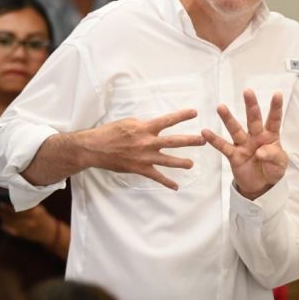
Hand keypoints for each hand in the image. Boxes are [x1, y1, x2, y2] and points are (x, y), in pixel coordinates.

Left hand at [0, 203, 57, 245]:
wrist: (50, 232)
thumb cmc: (44, 218)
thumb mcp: (39, 209)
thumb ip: (28, 205)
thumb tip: (15, 198)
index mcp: (33, 213)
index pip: (18, 208)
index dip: (8, 205)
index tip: (0, 201)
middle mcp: (28, 221)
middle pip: (12, 214)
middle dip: (2, 210)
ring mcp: (24, 228)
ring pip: (10, 222)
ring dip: (1, 216)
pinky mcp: (22, 234)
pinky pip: (11, 230)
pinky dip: (5, 226)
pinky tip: (1, 223)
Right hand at [79, 109, 204, 190]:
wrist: (94, 148)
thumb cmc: (110, 133)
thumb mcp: (128, 123)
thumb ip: (144, 125)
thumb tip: (155, 126)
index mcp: (145, 128)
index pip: (168, 120)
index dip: (182, 116)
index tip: (195, 112)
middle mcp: (147, 142)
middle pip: (174, 141)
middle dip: (190, 140)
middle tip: (203, 140)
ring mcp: (144, 157)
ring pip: (168, 161)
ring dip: (182, 163)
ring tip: (192, 164)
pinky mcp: (140, 169)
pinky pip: (156, 177)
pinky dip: (167, 182)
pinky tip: (176, 187)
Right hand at [202, 89, 286, 199]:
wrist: (262, 186)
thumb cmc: (274, 169)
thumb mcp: (280, 163)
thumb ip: (273, 155)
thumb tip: (259, 152)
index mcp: (270, 136)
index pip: (273, 120)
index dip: (276, 108)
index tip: (278, 94)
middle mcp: (256, 137)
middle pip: (253, 119)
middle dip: (251, 106)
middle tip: (247, 92)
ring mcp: (244, 145)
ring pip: (235, 130)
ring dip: (228, 119)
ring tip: (221, 107)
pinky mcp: (234, 155)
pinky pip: (223, 147)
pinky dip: (214, 140)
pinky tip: (205, 132)